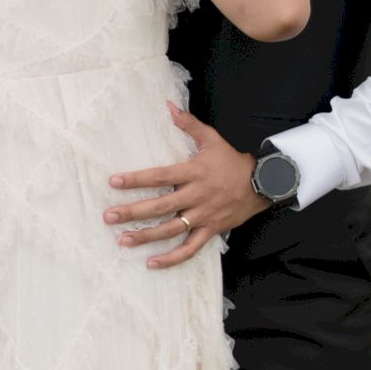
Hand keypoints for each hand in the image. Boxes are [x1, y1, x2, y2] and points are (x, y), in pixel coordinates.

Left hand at [102, 103, 269, 268]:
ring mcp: (203, 216)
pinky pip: (190, 249)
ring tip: (123, 240)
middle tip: (109, 216)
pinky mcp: (211, 231)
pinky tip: (152, 263)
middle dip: (133, 212)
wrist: (261, 183)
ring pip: (171, 230)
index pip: (160, 176)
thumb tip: (168, 106)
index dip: (136, 179)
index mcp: (193, 172)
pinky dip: (172, 259)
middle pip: (160, 206)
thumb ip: (188, 123)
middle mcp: (196, 196)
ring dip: (146, 236)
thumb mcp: (211, 138)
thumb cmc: (231, 160)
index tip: (114, 182)